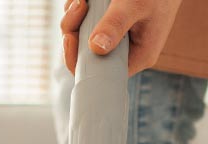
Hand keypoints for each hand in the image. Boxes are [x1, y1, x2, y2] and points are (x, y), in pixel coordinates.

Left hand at [61, 0, 185, 76]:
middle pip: (87, 54)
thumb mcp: (135, 5)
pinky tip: (84, 0)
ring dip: (76, 17)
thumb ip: (116, 24)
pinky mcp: (111, 25)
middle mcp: (126, 51)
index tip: (69, 37)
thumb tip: (96, 48)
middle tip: (77, 7)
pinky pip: (87, 23)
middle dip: (75, 31)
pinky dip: (81, 11)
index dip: (79, 60)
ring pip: (84, 36)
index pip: (102, 73)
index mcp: (138, 56)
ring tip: (82, 0)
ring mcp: (117, 38)